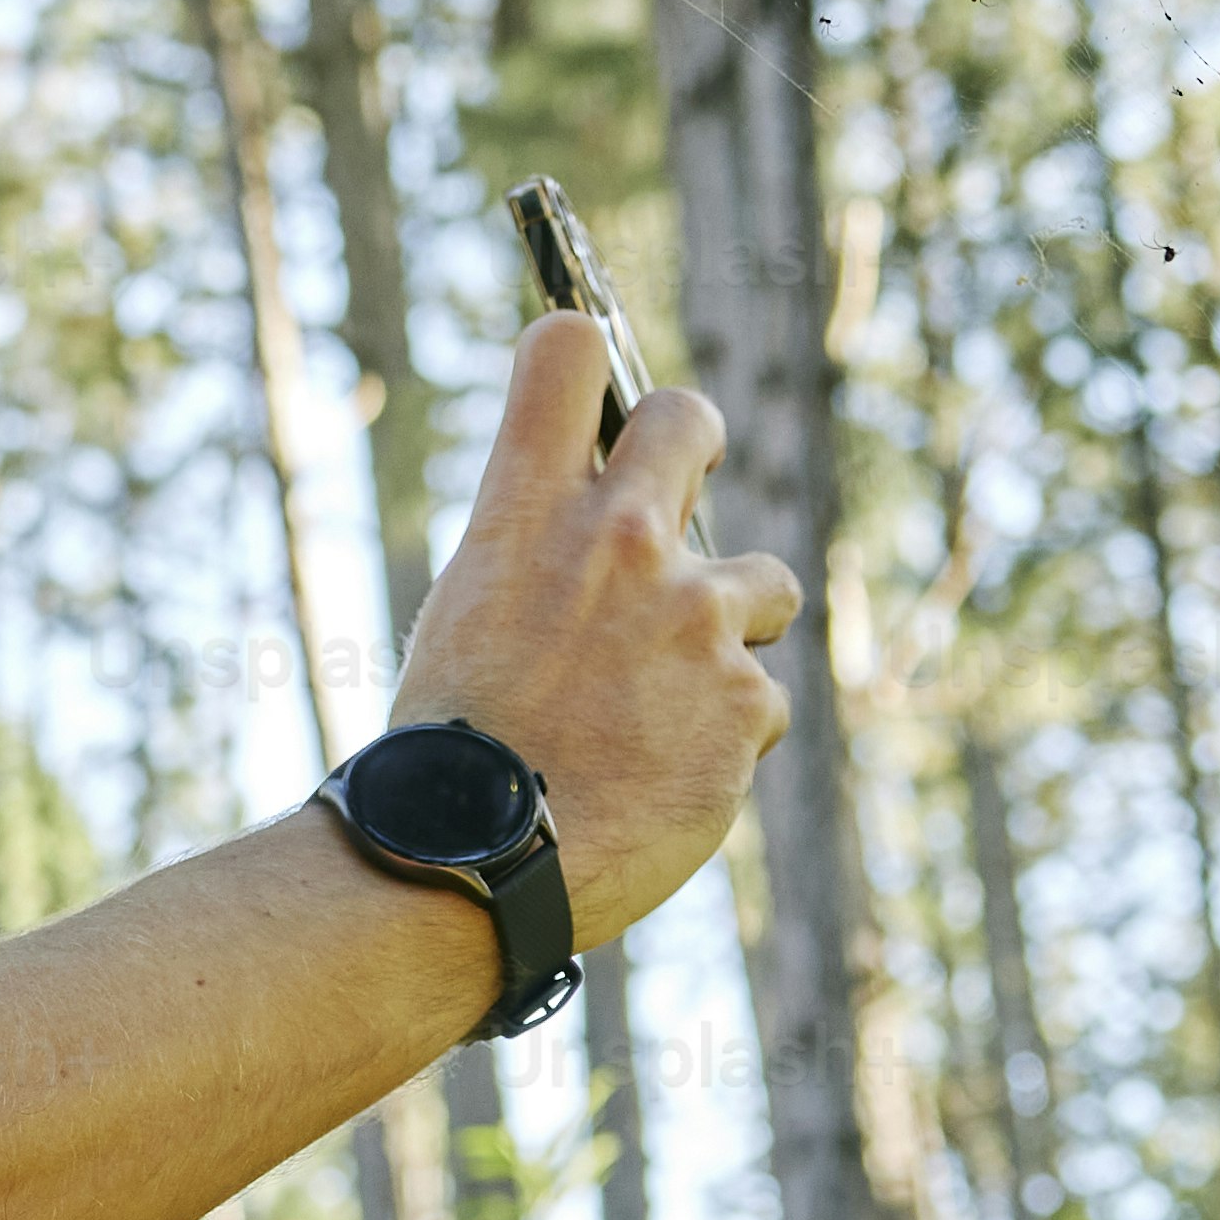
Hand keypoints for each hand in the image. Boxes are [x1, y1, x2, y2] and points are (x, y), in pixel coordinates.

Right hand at [384, 313, 804, 946]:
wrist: (474, 864)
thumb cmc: (452, 759)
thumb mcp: (467, 622)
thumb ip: (538, 563)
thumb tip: (588, 548)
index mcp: (525, 517)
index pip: (564, 355)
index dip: (581, 360)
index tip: (590, 396)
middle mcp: (619, 542)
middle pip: (688, 418)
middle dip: (695, 442)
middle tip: (688, 484)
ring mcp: (693, 618)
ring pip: (767, 584)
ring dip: (734, 632)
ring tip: (671, 704)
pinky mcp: (743, 702)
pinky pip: (758, 705)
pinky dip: (723, 742)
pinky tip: (665, 780)